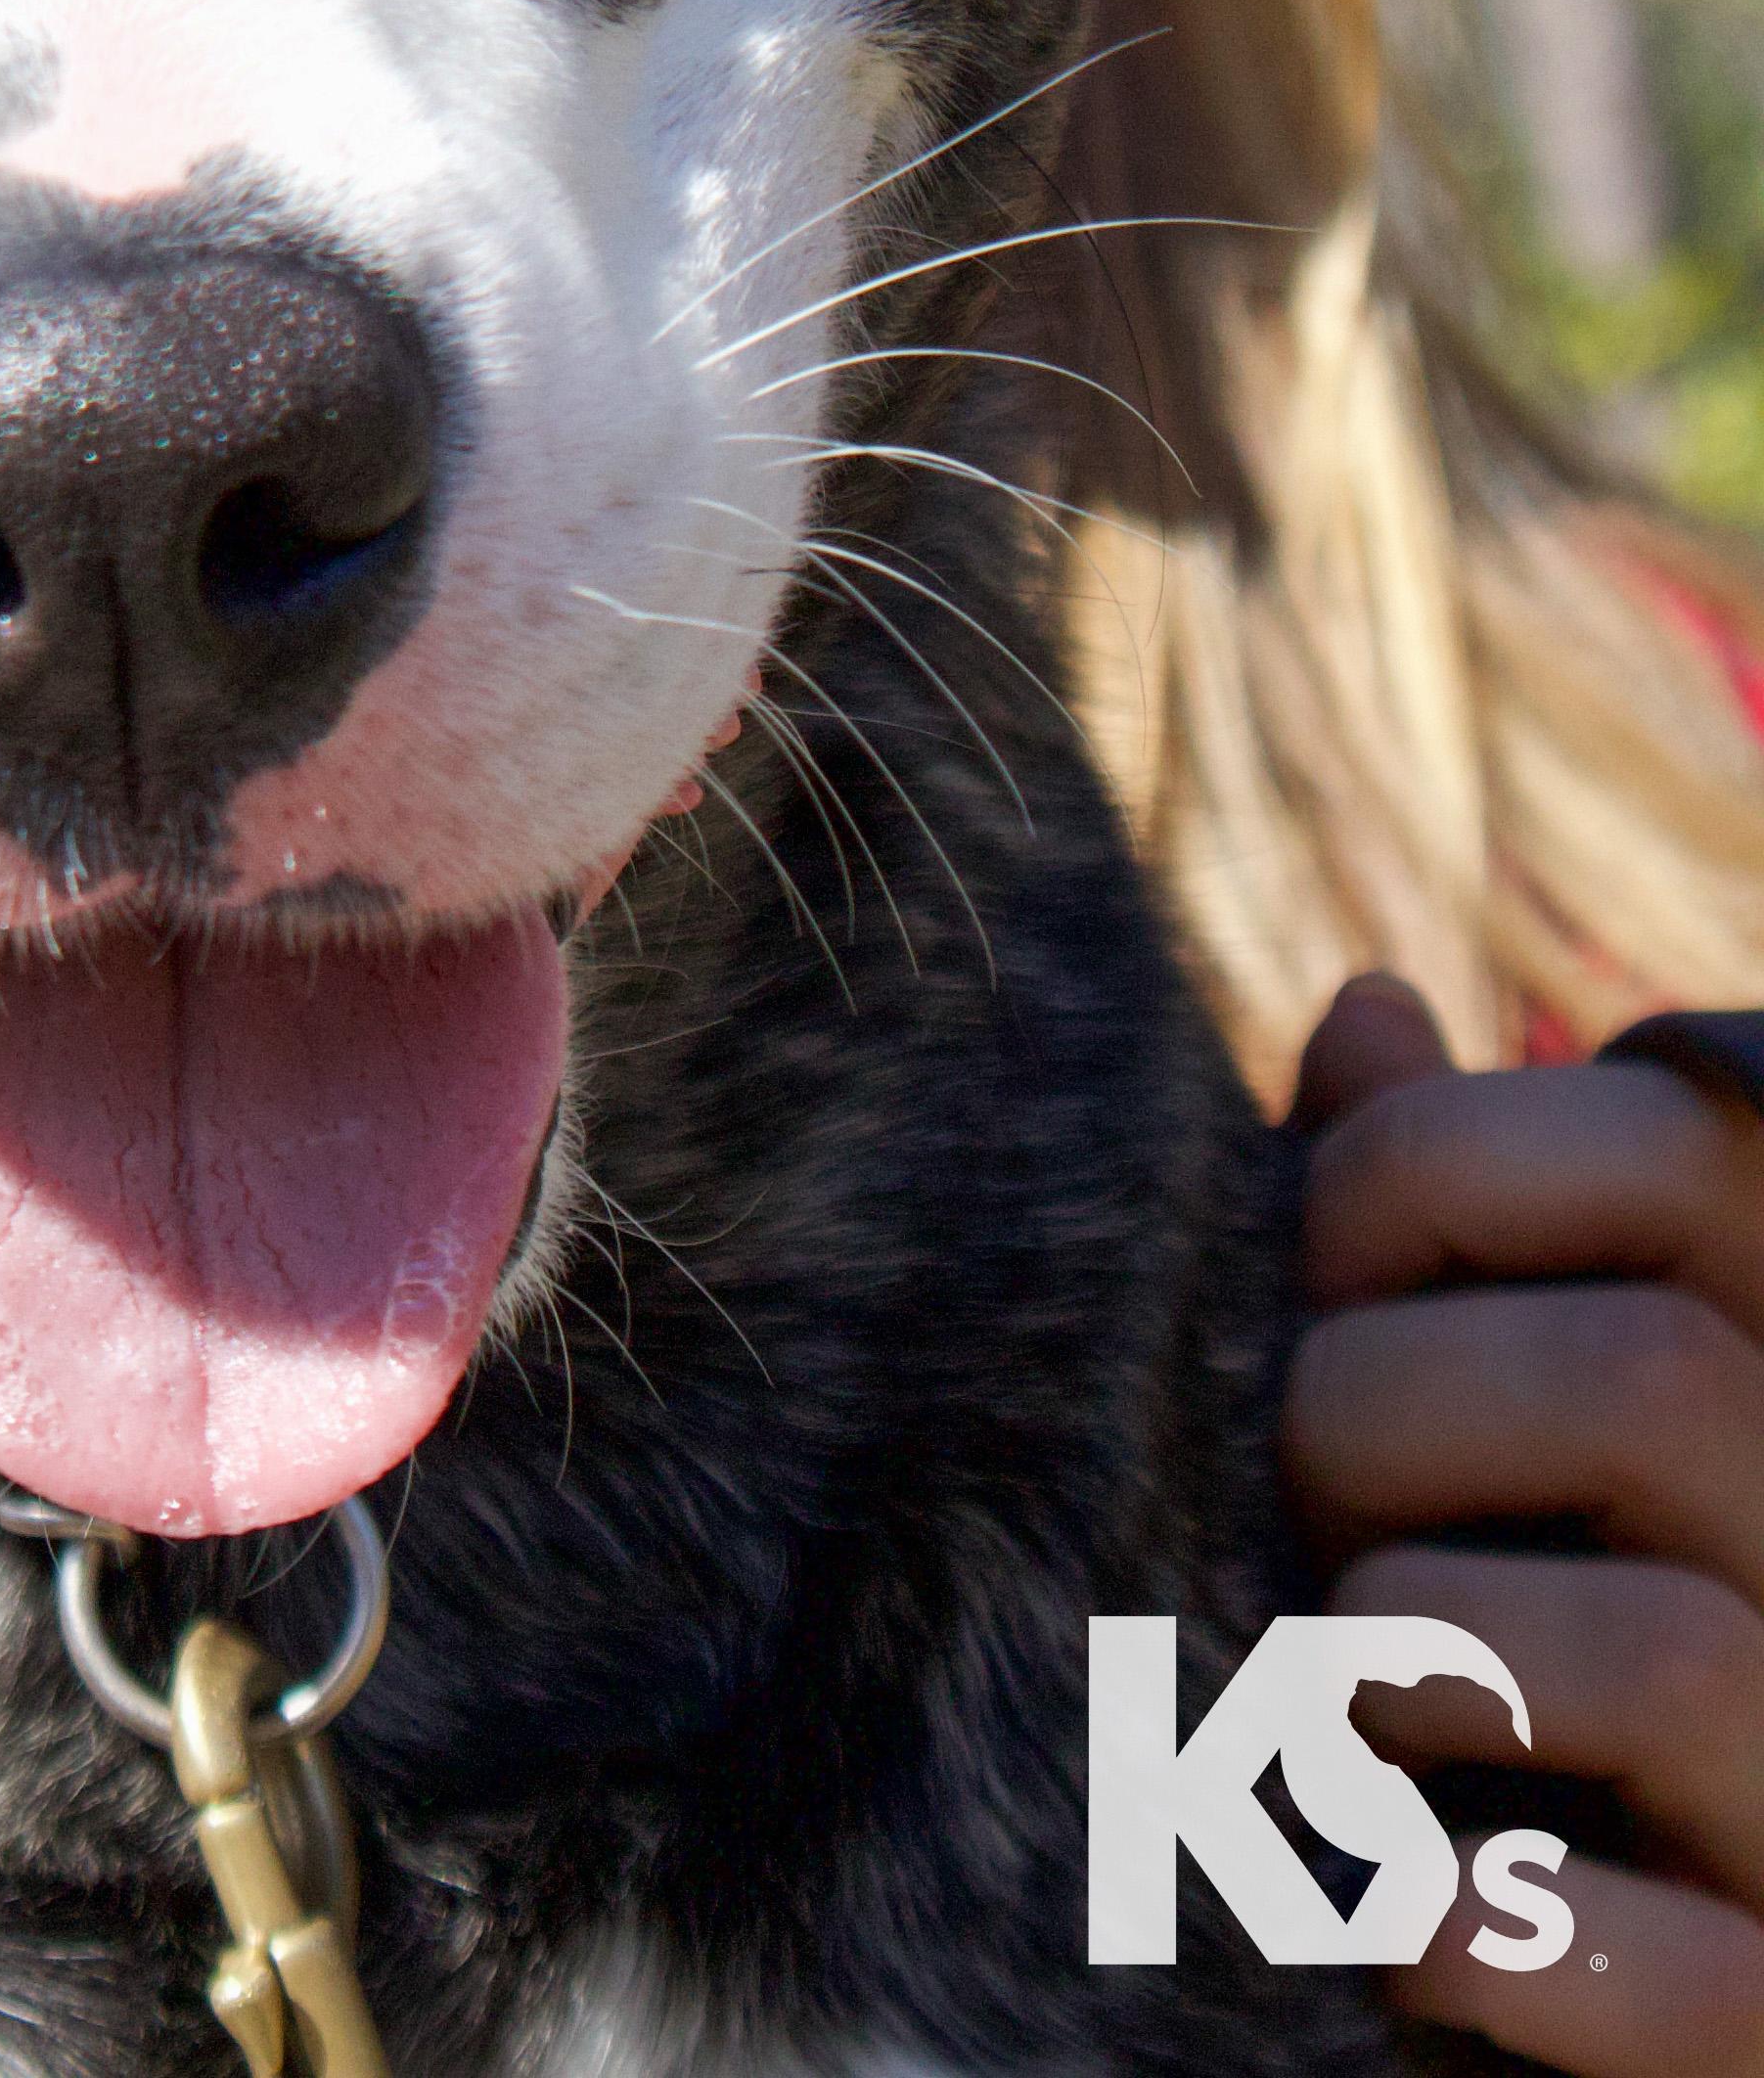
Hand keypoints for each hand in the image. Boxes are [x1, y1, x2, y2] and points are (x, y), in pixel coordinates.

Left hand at [1288, 969, 1763, 2072]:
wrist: (1670, 1877)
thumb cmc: (1536, 1572)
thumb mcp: (1522, 1361)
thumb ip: (1452, 1205)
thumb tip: (1371, 1015)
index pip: (1669, 1144)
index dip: (1408, 1175)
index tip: (1322, 1270)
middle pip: (1643, 1384)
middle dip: (1377, 1422)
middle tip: (1313, 1505)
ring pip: (1671, 1649)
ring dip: (1410, 1667)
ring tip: (1342, 1695)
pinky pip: (1683, 1986)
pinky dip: (1488, 1940)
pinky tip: (1403, 1919)